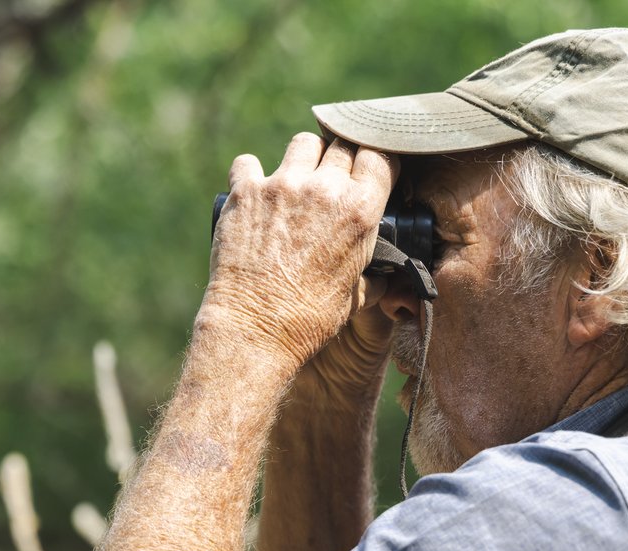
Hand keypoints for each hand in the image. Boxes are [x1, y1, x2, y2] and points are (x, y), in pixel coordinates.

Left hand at [204, 133, 395, 369]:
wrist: (256, 330)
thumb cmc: (308, 320)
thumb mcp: (355, 295)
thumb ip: (370, 273)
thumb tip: (381, 277)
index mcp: (361, 211)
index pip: (380, 156)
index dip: (375, 162)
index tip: (367, 171)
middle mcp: (325, 190)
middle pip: (343, 145)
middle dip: (340, 159)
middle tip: (330, 180)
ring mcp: (283, 186)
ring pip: (303, 143)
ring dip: (304, 157)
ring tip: (296, 179)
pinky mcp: (246, 192)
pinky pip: (248, 162)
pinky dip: (251, 173)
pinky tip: (253, 189)